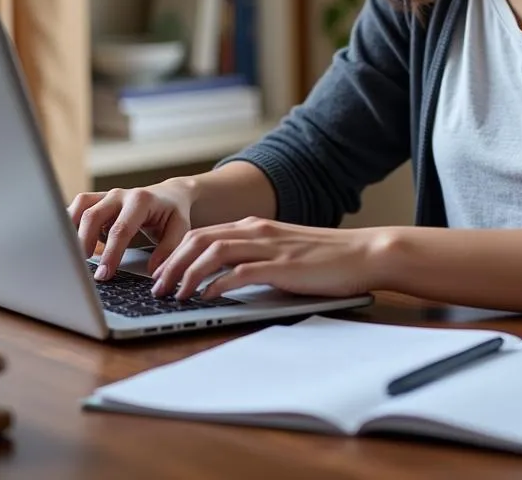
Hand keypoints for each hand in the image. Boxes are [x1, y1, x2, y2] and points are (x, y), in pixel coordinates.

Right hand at [67, 180, 196, 280]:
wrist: (169, 194)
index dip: (110, 253)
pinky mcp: (98, 200)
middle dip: (84, 243)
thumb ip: (168, 249)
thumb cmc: (173, 213)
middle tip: (82, 269)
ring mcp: (107, 195)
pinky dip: (70, 223)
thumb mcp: (180, 229)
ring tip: (71, 255)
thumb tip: (152, 272)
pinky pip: (77, 207)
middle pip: (93, 215)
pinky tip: (70, 243)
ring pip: (80, 207)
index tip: (104, 274)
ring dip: (71, 230)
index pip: (121, 229)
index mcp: (141, 200)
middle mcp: (121, 195)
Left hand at [151, 217, 390, 300]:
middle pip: (200, 239)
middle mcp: (258, 230)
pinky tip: (206, 296)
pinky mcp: (281, 266)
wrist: (365, 252)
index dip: (176, 252)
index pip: (204, 233)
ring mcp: (269, 246)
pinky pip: (239, 272)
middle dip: (172, 263)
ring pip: (213, 252)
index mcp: (256, 226)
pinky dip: (217, 283)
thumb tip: (226, 278)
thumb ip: (257, 257)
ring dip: (187, 274)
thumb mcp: (284, 251)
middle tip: (156, 287)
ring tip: (173, 294)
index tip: (160, 272)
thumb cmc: (328, 258)